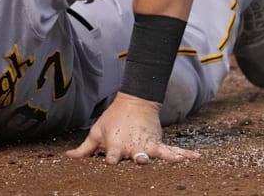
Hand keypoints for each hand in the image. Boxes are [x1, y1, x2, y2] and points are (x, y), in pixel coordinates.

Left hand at [66, 92, 198, 164]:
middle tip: (142, 160)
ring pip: (157, 153)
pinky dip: (185, 154)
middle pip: (137, 155)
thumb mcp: (96, 132)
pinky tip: (196, 158)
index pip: (112, 154)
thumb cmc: (112, 120)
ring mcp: (147, 145)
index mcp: (116, 145)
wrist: (133, 103)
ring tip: (176, 161)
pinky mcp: (158, 143)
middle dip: (139, 158)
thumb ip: (85, 149)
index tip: (111, 161)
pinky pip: (173, 150)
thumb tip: (67, 157)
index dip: (111, 158)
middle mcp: (133, 146)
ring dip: (165, 158)